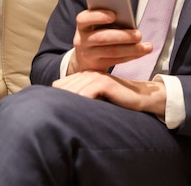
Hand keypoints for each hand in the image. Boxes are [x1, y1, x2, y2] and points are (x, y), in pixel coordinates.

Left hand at [52, 70, 166, 116]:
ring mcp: (95, 76)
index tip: (50, 112)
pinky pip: (85, 93)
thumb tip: (59, 107)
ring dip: (66, 104)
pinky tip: (77, 113)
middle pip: (63, 88)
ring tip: (60, 117)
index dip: (55, 99)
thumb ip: (81, 98)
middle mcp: (87, 73)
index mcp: (84, 75)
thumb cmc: (118, 101)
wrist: (140, 98)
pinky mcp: (103, 82)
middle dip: (57, 102)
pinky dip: (79, 103)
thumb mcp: (96, 99)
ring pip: (72, 91)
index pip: (60, 86)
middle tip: (50, 116)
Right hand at [69, 9, 152, 73]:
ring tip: (146, 47)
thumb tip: (129, 18)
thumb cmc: (97, 33)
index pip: (84, 19)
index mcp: (82, 25)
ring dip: (131, 49)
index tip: (113, 15)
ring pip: (111, 52)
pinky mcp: (97, 66)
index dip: (98, 16)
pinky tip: (141, 52)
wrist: (84, 57)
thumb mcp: (97, 24)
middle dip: (123, 36)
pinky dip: (131, 56)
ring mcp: (88, 54)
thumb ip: (108, 20)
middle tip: (139, 35)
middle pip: (102, 38)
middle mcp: (82, 40)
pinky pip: (116, 61)